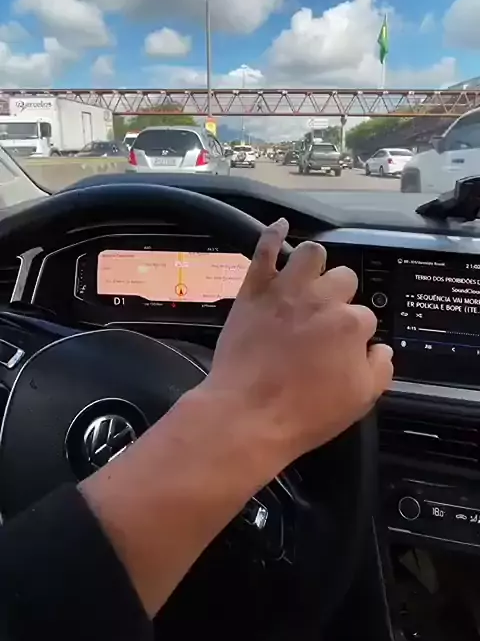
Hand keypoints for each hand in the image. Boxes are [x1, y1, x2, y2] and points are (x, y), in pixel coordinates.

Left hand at [205, 219, 392, 465]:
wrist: (248, 414)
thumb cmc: (305, 412)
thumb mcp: (360, 400)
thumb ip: (380, 368)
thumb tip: (381, 348)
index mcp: (352, 324)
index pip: (365, 317)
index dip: (355, 335)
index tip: (342, 350)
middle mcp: (323, 298)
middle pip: (344, 279)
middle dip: (340, 297)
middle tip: (324, 321)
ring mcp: (286, 289)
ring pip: (312, 254)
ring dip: (316, 265)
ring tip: (311, 280)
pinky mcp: (254, 289)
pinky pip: (265, 249)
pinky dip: (273, 234)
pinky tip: (280, 226)